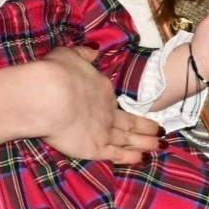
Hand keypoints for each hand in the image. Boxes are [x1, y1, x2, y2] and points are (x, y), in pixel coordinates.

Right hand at [41, 47, 161, 163]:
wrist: (48, 95)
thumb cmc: (56, 73)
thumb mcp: (70, 55)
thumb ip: (83, 54)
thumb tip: (94, 50)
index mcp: (103, 89)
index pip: (115, 101)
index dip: (126, 106)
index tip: (135, 110)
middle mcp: (107, 111)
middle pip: (130, 122)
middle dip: (147, 127)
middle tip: (161, 131)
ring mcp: (104, 131)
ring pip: (128, 139)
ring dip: (145, 142)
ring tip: (159, 145)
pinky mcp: (96, 148)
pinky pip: (117, 154)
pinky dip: (130, 157)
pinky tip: (142, 158)